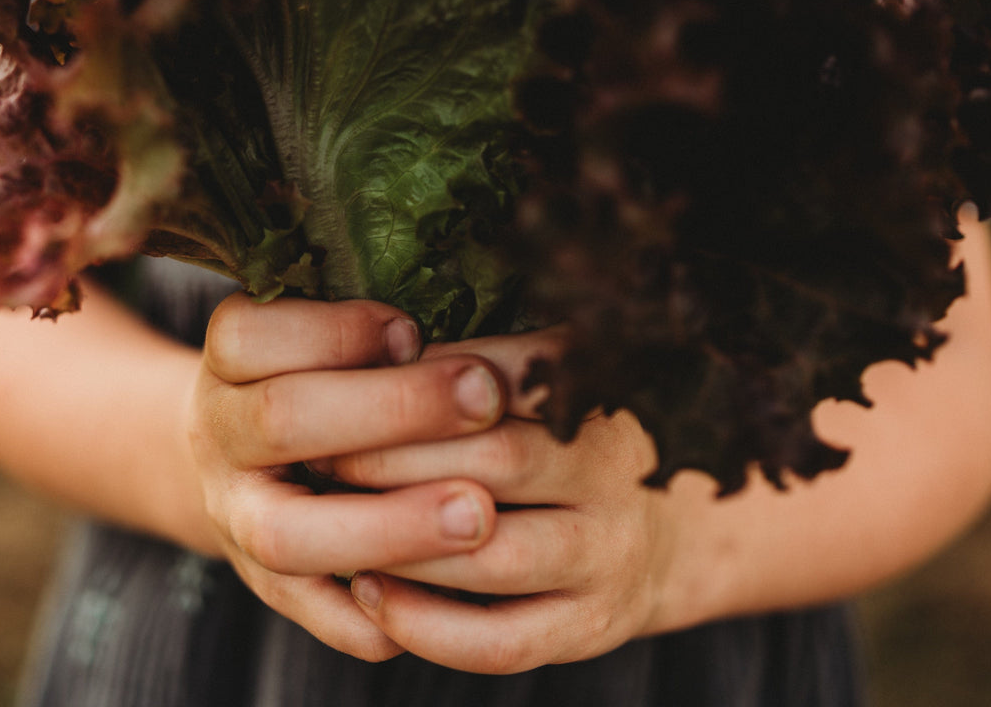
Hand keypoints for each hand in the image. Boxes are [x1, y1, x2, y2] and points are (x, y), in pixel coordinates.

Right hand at [187, 293, 510, 660]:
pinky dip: (372, 617)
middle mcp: (219, 437)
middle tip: (486, 395)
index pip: (251, 334)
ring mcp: (236, 518)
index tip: (413, 330)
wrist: (245, 456)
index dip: (336, 330)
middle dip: (393, 408)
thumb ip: (366, 326)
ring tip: (479, 511)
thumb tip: (464, 318)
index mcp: (228, 360)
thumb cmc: (313, 371)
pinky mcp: (269, 586)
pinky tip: (442, 600)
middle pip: (282, 419)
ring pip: (288, 534)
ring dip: (390, 524)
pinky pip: (314, 614)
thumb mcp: (317, 330)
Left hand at [320, 329, 676, 672]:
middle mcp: (610, 472)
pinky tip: (368, 594)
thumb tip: (376, 349)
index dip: (422, 382)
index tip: (348, 383)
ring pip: (492, 554)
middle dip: (395, 457)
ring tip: (332, 521)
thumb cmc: (572, 437)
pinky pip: (500, 640)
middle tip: (322, 452)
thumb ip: (481, 363)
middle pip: (496, 460)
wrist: (669, 529)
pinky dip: (426, 624)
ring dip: (400, 541)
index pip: (507, 377)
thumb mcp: (551, 379)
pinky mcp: (588, 626)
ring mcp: (605, 555)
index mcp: (598, 393)